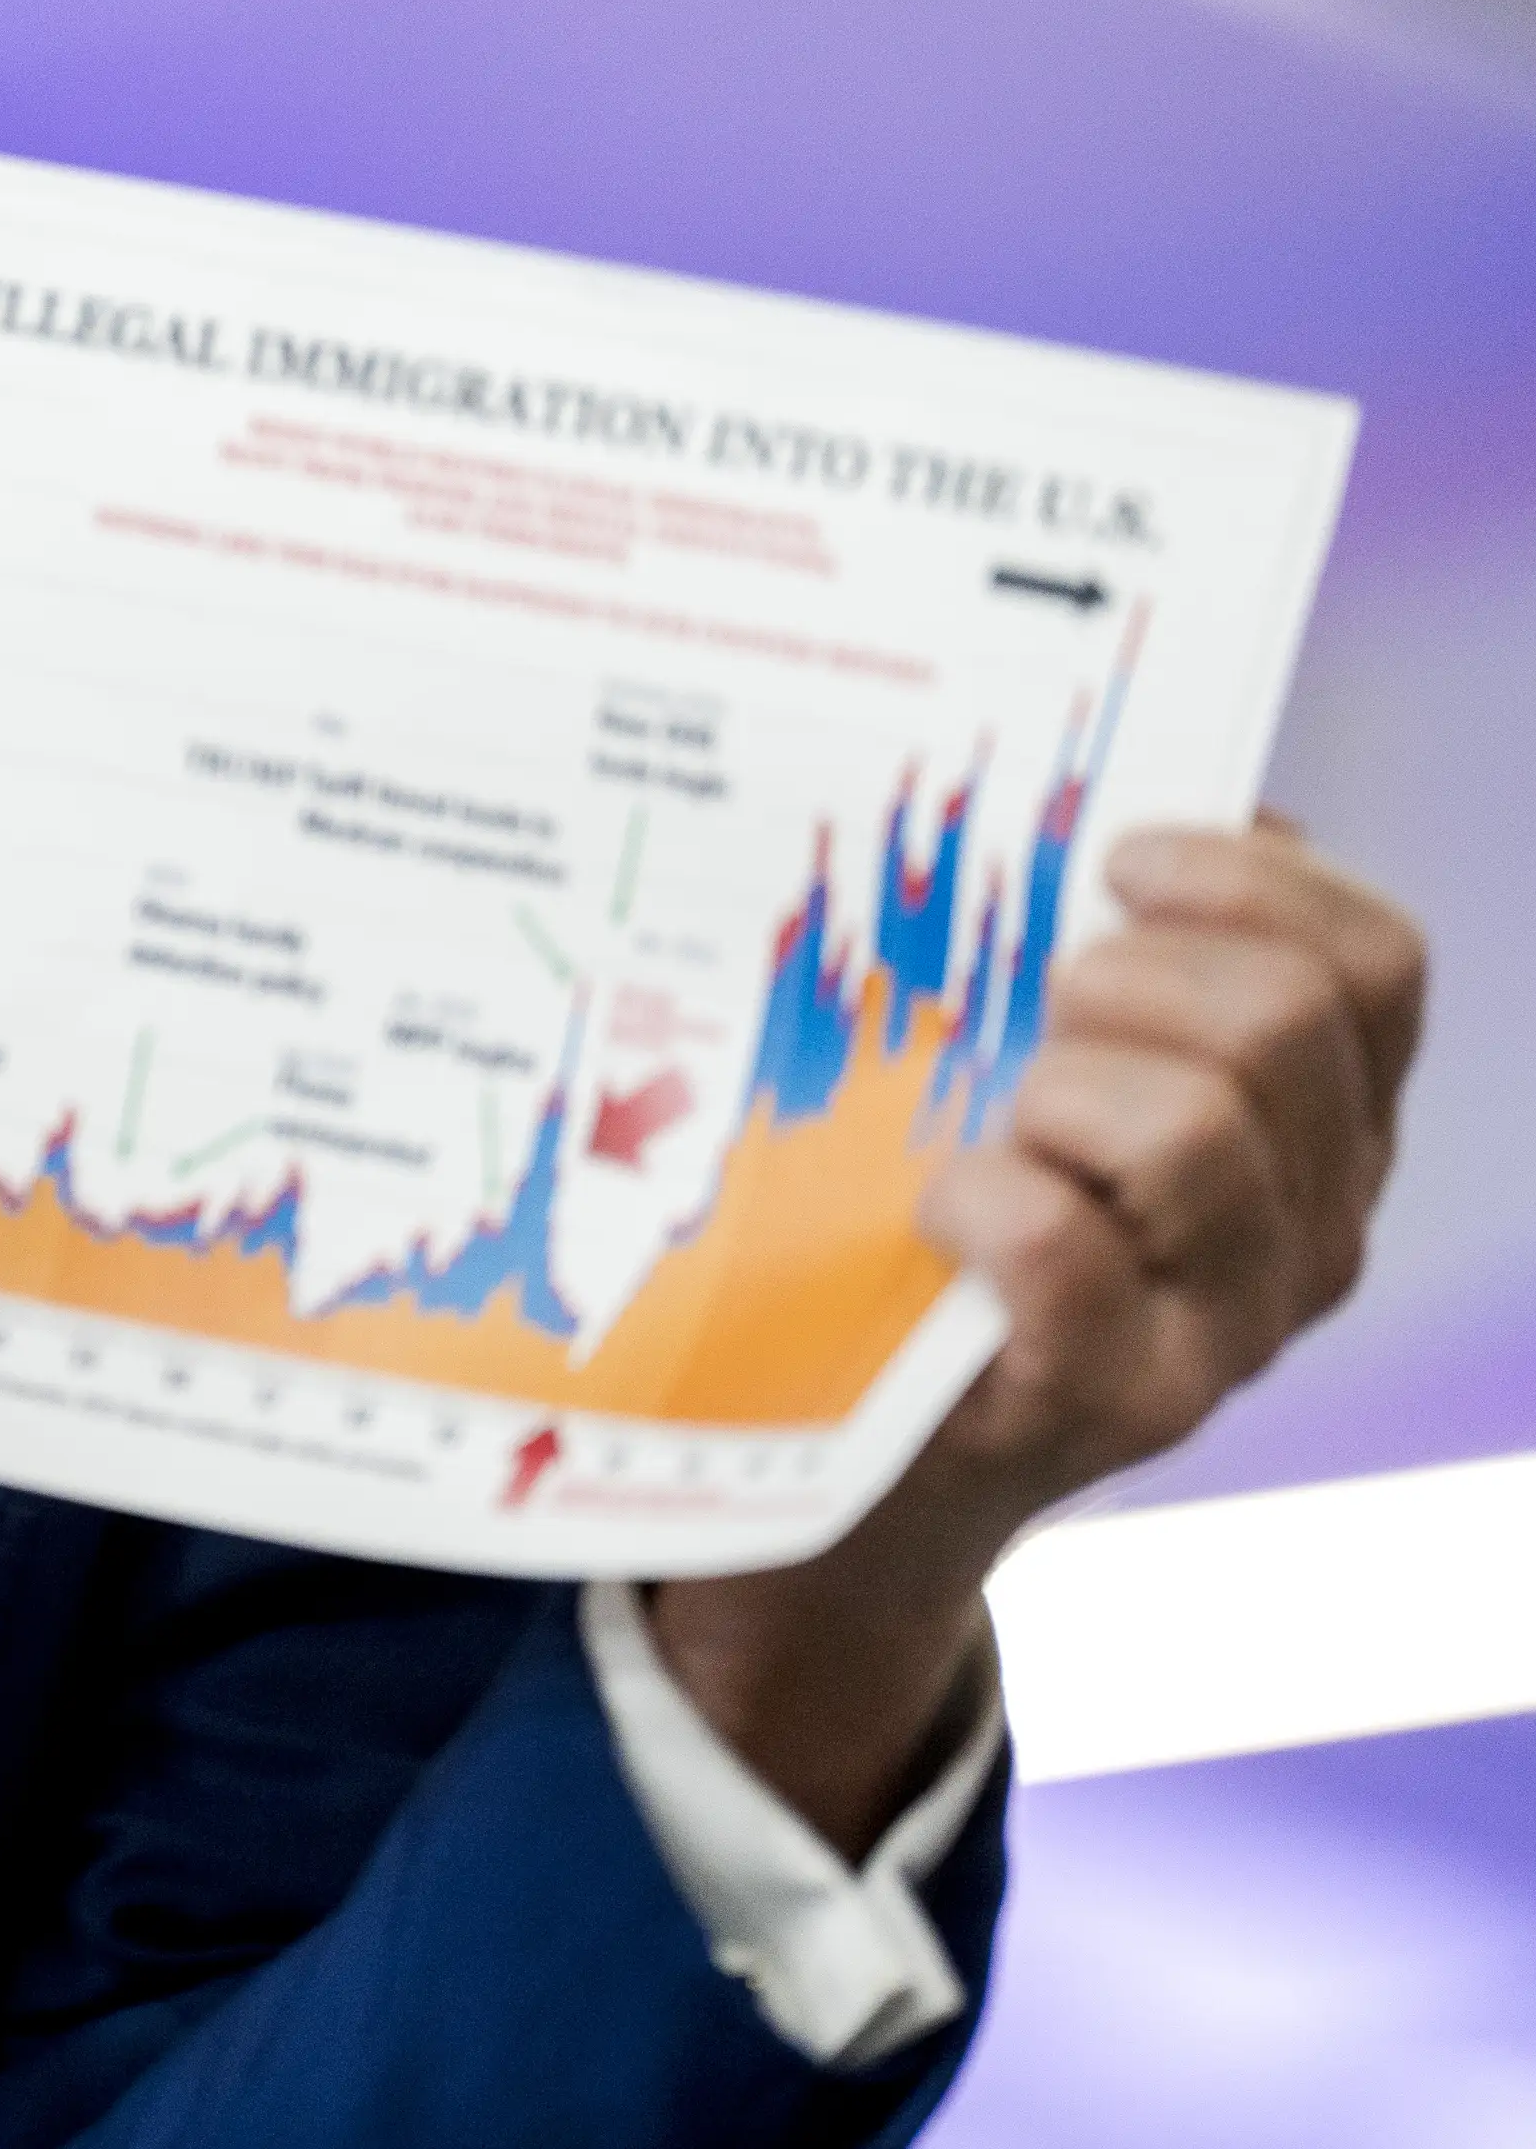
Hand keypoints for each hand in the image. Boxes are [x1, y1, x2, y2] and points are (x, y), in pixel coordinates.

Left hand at [647, 815, 1426, 1851]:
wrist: (877, 1449)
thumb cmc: (956, 1212)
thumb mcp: (1049, 1065)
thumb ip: (1100, 951)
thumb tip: (1089, 803)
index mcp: (1324, 1117)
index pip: (1375, 961)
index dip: (1258, 878)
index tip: (1119, 860)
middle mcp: (1315, 1221)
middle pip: (1287, 1023)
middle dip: (1133, 977)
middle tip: (1036, 1009)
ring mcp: (1230, 1324)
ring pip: (1200, 1128)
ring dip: (1062, 1086)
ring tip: (994, 1117)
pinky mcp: (1116, 1402)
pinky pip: (1069, 1246)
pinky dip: (988, 1199)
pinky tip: (940, 1206)